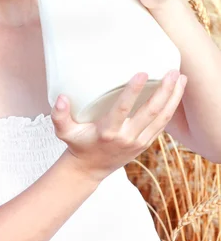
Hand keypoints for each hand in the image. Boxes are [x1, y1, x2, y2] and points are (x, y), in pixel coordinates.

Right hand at [51, 71, 186, 183]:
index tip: (142, 73)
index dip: (133, 91)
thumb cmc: (78, 145)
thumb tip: (60, 98)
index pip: (123, 109)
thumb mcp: (64, 132)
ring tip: (181, 78)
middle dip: (164, 91)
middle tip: (172, 71)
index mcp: (108, 132)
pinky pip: (162, 125)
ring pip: (161, 119)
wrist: (90, 169)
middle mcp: (126, 137)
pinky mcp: (146, 143)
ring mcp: (139, 142)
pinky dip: (171, 109)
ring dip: (173, 98)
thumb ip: (59, 115)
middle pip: (150, 112)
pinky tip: (177, 93)